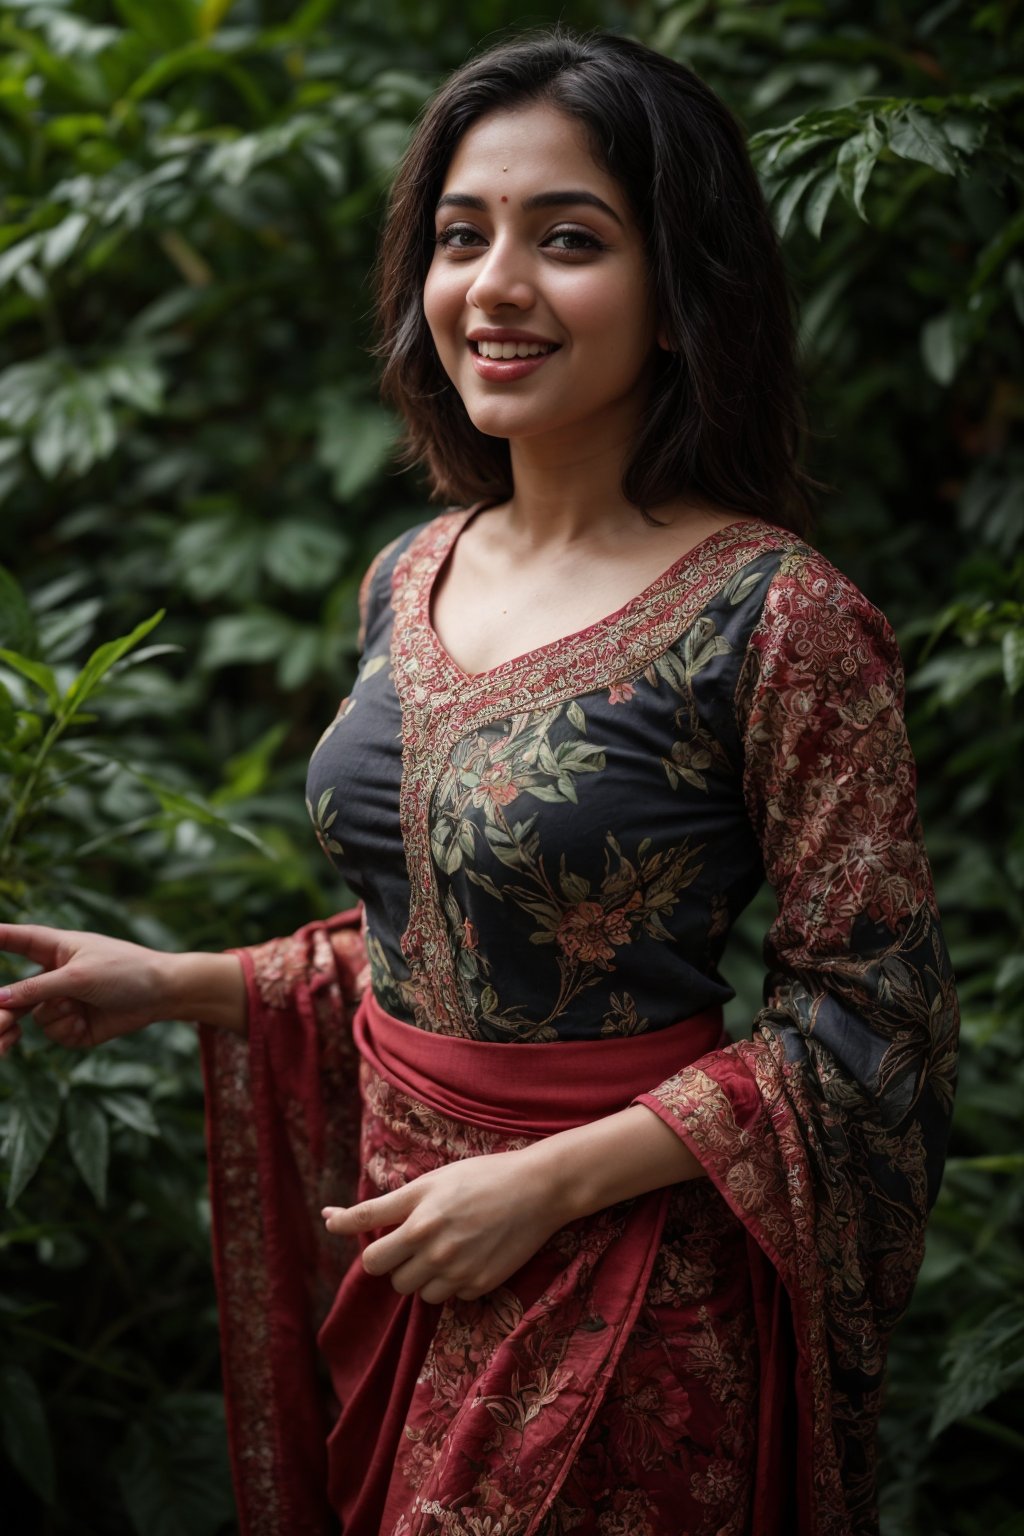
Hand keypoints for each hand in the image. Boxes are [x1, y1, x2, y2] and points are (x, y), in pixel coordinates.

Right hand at [0, 923, 172, 1056]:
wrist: (161, 995)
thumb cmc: (124, 970)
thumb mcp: (77, 976)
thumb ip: (36, 988)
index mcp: (57, 949)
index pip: (17, 940)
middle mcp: (56, 975)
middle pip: (16, 992)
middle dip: (8, 1007)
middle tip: (2, 1017)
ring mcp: (65, 1001)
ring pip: (35, 1016)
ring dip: (54, 1015)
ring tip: (76, 1007)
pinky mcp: (76, 1025)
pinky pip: (54, 1033)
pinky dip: (66, 1030)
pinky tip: (85, 1021)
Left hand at [322, 1149, 568, 1305]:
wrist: (538, 1189)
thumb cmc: (482, 1177)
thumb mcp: (433, 1181)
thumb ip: (389, 1203)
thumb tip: (333, 1218)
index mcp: (419, 1217)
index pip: (367, 1239)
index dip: (344, 1226)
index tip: (331, 1221)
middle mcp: (432, 1246)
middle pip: (384, 1272)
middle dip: (391, 1259)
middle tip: (409, 1241)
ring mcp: (456, 1269)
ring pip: (415, 1291)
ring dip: (421, 1275)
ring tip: (445, 1247)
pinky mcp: (479, 1285)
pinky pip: (450, 1296)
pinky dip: (453, 1282)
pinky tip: (471, 1255)